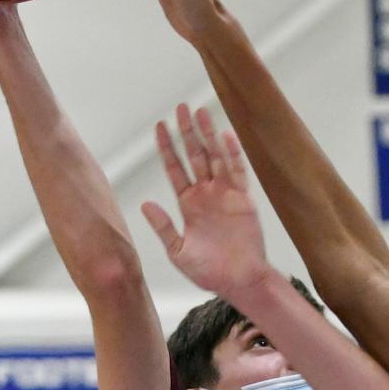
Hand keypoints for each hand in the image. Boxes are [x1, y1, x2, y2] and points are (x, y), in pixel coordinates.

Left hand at [143, 105, 269, 297]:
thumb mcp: (177, 251)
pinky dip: (232, 154)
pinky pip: (237, 172)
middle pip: (195, 155)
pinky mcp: (243, 199)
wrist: (238, 282)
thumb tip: (145, 204)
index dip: (166, 147)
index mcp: (188, 204)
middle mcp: (206, 194)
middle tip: (181, 107)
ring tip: (201, 112)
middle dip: (187, 132)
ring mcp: (225, 194)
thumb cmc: (209, 271)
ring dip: (208, 135)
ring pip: (215, 157)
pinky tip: (225, 136)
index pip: (175, 168)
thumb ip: (163, 226)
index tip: (159, 126)